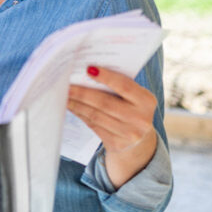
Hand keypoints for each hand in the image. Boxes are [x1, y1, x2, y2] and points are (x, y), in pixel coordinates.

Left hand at [67, 66, 157, 187]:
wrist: (140, 143)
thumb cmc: (132, 109)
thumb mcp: (135, 98)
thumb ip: (119, 86)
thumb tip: (88, 72)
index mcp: (147, 101)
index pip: (125, 86)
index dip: (106, 77)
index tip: (88, 68)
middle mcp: (140, 119)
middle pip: (105, 102)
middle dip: (83, 92)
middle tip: (66, 84)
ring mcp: (129, 134)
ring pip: (96, 115)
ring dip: (77, 104)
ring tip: (65, 94)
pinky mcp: (116, 143)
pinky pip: (93, 125)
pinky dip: (80, 114)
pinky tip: (72, 106)